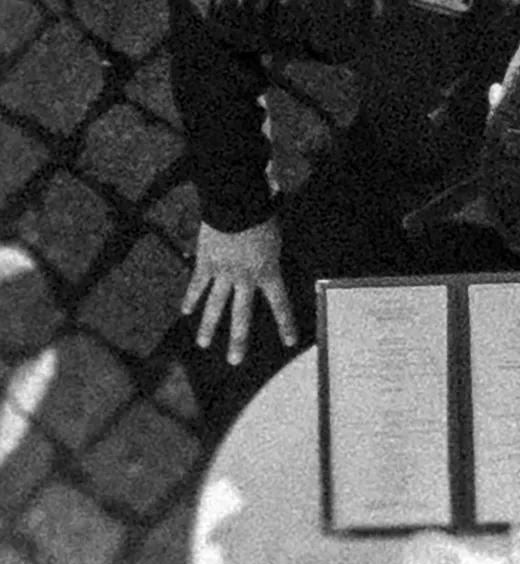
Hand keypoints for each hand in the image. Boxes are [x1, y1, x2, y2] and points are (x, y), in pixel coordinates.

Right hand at [181, 218, 296, 365]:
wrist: (237, 203)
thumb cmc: (262, 215)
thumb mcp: (276, 239)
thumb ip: (272, 256)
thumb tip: (270, 261)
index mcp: (268, 272)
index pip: (280, 304)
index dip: (285, 324)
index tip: (290, 341)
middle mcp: (245, 278)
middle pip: (242, 315)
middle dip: (238, 339)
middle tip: (234, 361)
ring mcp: (223, 272)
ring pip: (215, 305)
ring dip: (208, 327)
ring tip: (204, 345)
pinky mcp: (206, 262)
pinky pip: (197, 283)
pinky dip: (191, 297)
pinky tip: (185, 311)